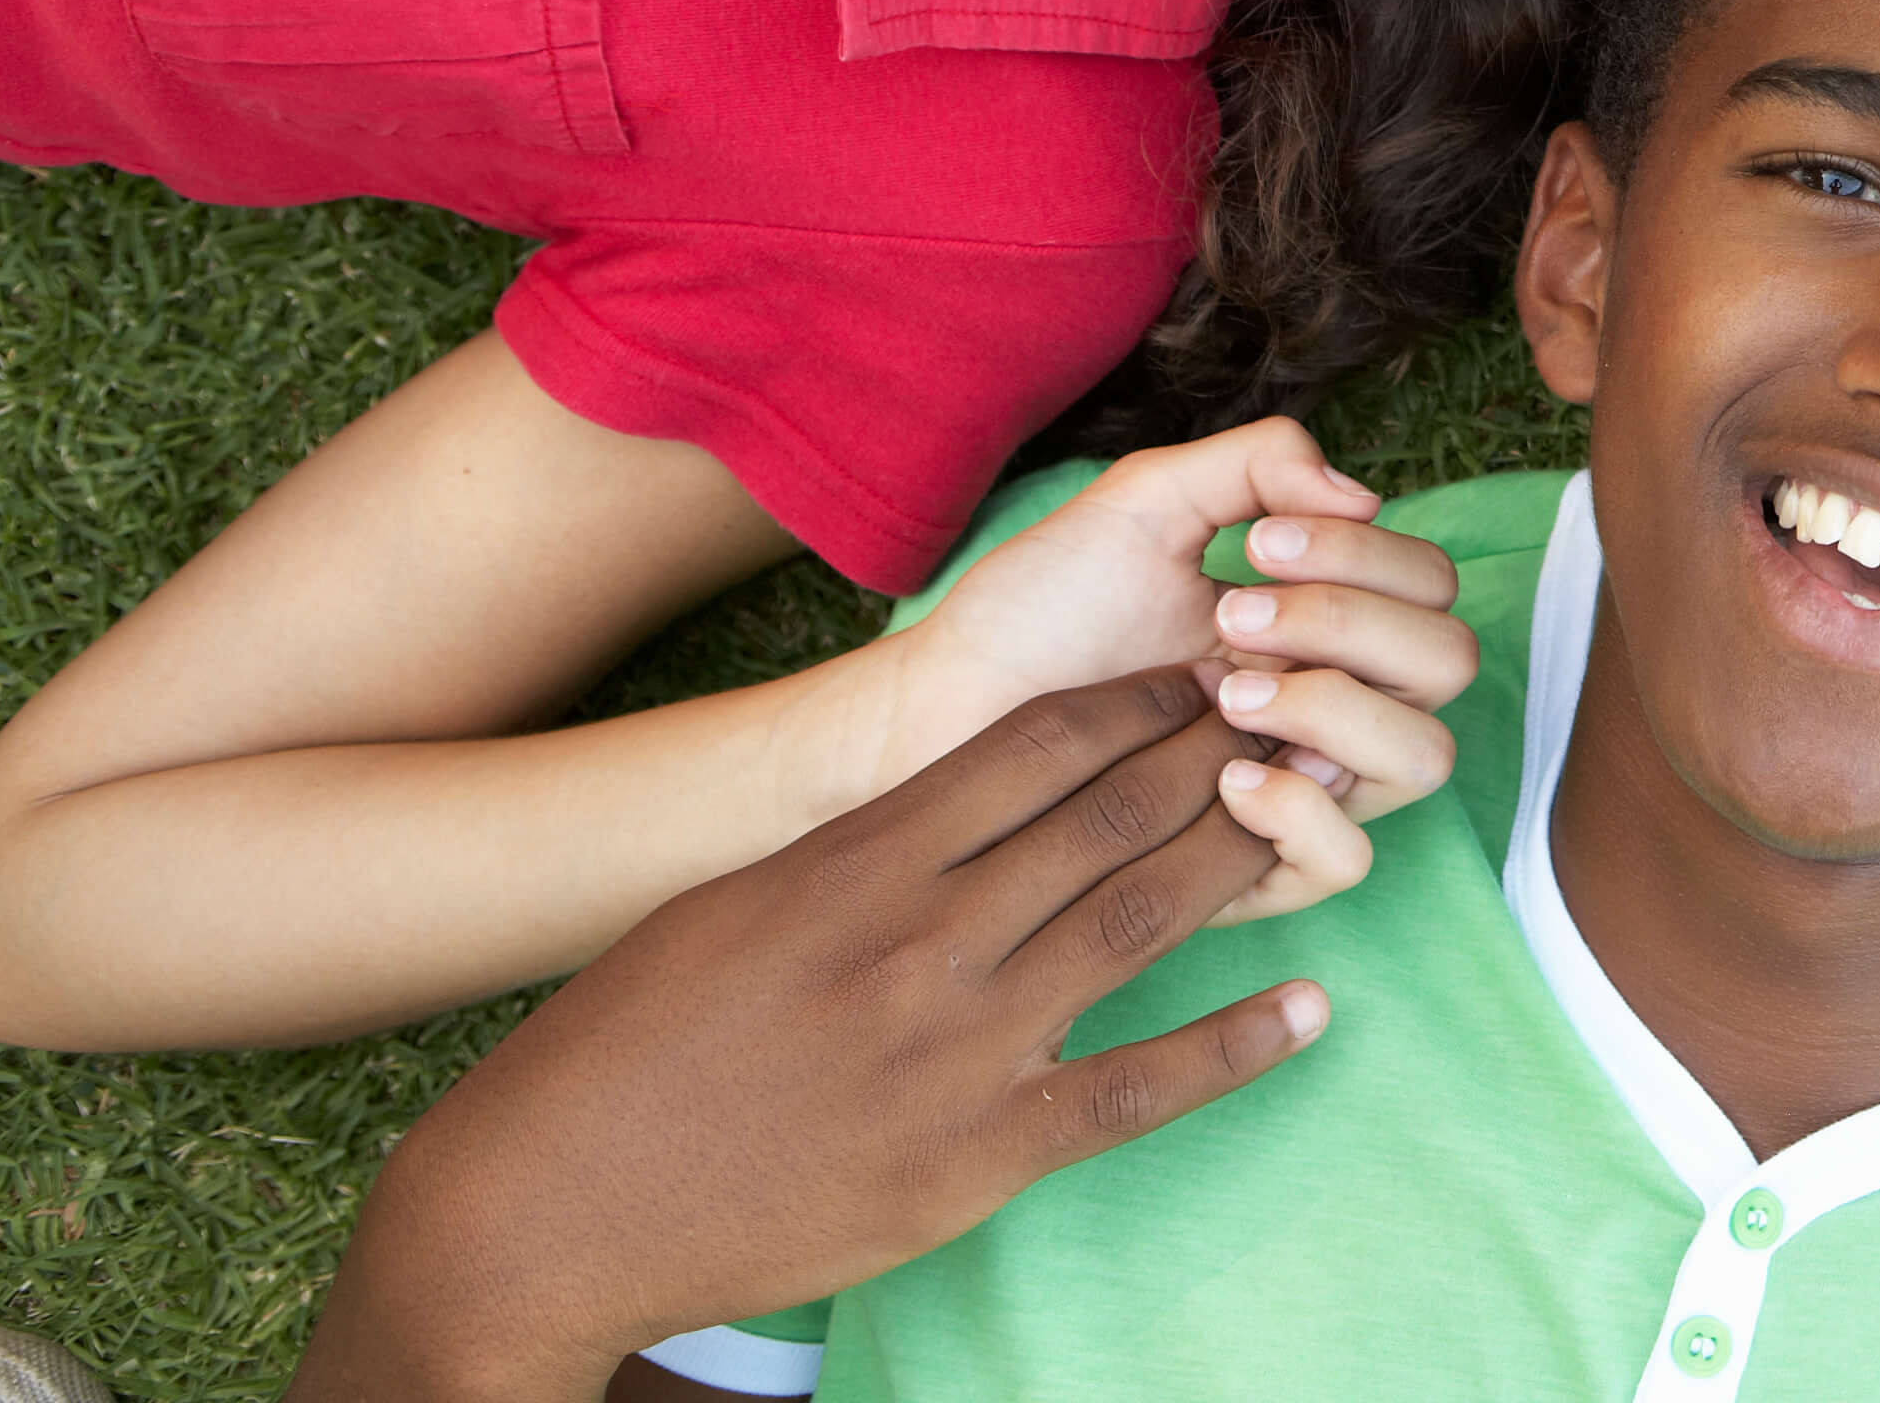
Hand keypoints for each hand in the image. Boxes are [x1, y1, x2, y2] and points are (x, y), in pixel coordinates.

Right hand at [292, 674, 1324, 1400]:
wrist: (550, 1207)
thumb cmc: (626, 1047)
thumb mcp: (736, 904)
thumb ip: (857, 852)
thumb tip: (950, 801)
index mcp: (861, 860)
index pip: (1039, 745)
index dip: (1140, 701)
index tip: (1207, 671)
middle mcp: (925, 939)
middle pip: (1114, 815)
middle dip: (1223, 751)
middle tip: (1304, 706)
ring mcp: (961, 1049)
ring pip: (1144, 923)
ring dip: (1248, 855)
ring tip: (1329, 808)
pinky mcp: (977, 1157)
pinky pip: (1136, 1088)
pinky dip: (1233, 1045)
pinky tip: (1308, 1006)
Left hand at [888, 419, 1474, 923]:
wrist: (945, 704)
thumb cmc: (1042, 605)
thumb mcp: (1148, 499)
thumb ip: (1259, 462)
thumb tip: (1365, 493)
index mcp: (1325, 617)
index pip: (1431, 587)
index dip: (1365, 555)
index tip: (1256, 542)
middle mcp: (1334, 702)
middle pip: (1448, 665)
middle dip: (1352, 622)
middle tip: (1236, 614)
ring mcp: (1301, 787)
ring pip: (1422, 760)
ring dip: (1337, 707)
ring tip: (1225, 688)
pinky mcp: (1250, 871)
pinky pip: (1347, 859)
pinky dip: (1300, 805)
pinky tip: (1221, 770)